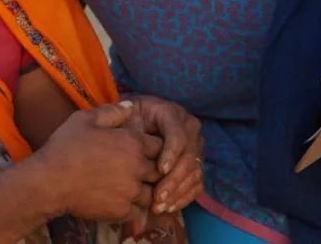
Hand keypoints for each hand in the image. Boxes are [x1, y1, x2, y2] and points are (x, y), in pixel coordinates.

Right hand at [31, 102, 161, 222]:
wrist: (49, 181)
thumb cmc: (65, 147)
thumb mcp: (85, 120)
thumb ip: (112, 112)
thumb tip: (131, 106)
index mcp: (132, 142)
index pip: (160, 145)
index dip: (152, 148)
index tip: (141, 151)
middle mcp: (137, 167)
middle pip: (160, 170)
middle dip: (152, 169)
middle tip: (134, 170)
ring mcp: (131, 191)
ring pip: (151, 193)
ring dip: (144, 190)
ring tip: (127, 187)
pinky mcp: (122, 211)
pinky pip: (138, 212)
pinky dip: (132, 208)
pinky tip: (119, 201)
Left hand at [122, 95, 203, 212]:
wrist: (136, 124)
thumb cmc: (128, 121)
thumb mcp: (124, 116)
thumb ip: (124, 120)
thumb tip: (128, 129)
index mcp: (172, 113)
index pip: (178, 134)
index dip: (171, 153)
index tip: (160, 170)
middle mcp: (189, 128)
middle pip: (188, 157)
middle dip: (173, 180)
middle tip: (157, 197)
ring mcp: (195, 147)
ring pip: (194, 172)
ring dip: (178, 192)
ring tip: (159, 206)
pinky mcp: (196, 164)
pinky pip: (197, 183)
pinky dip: (184, 197)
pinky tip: (168, 207)